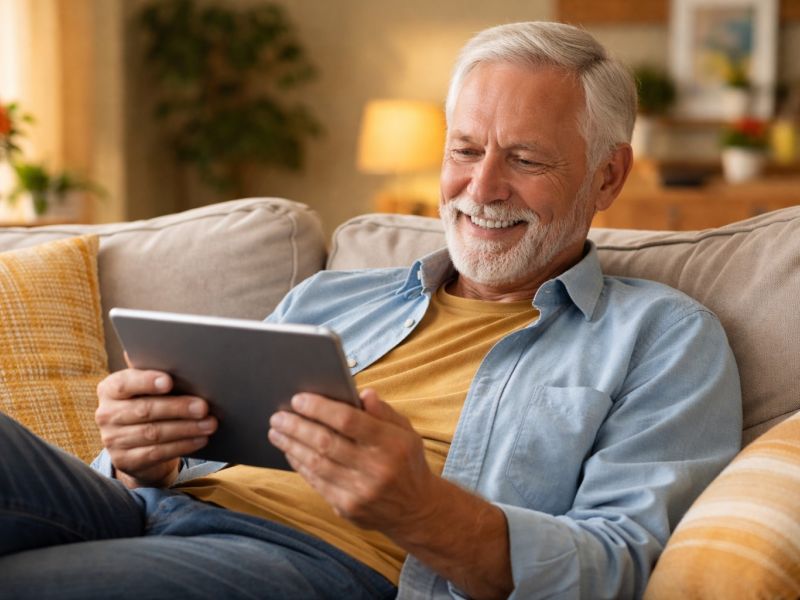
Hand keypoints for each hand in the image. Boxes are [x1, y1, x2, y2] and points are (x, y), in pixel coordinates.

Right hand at [95, 369, 216, 487]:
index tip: (169, 382)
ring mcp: (113, 440)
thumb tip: (185, 359)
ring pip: (153, 433)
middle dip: (178, 408)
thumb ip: (158, 376)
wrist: (137, 444)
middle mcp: (106, 414)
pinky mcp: (126, 460)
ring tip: (209, 424)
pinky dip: (182, 445)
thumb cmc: (150, 404)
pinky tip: (200, 439)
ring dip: (186, 428)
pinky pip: (157, 453)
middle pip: (145, 410)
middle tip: (203, 407)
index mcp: (110, 389)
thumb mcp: (148, 389)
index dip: (147, 382)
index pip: (125, 383)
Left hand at [268, 388, 513, 598]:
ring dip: (291, 445)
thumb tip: (363, 393)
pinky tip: (290, 451)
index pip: (348, 420)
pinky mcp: (348, 508)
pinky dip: (300, 464)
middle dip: (297, 426)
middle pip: (326, 443)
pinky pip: (316, 482)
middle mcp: (376, 468)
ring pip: (316, 463)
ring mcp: (360, 491)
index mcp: (391, 443)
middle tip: (278, 415)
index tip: (298, 399)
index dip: (319, 408)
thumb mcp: (405, 431)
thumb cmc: (406, 462)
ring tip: (276, 431)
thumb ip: (384, 411)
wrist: (417, 510)